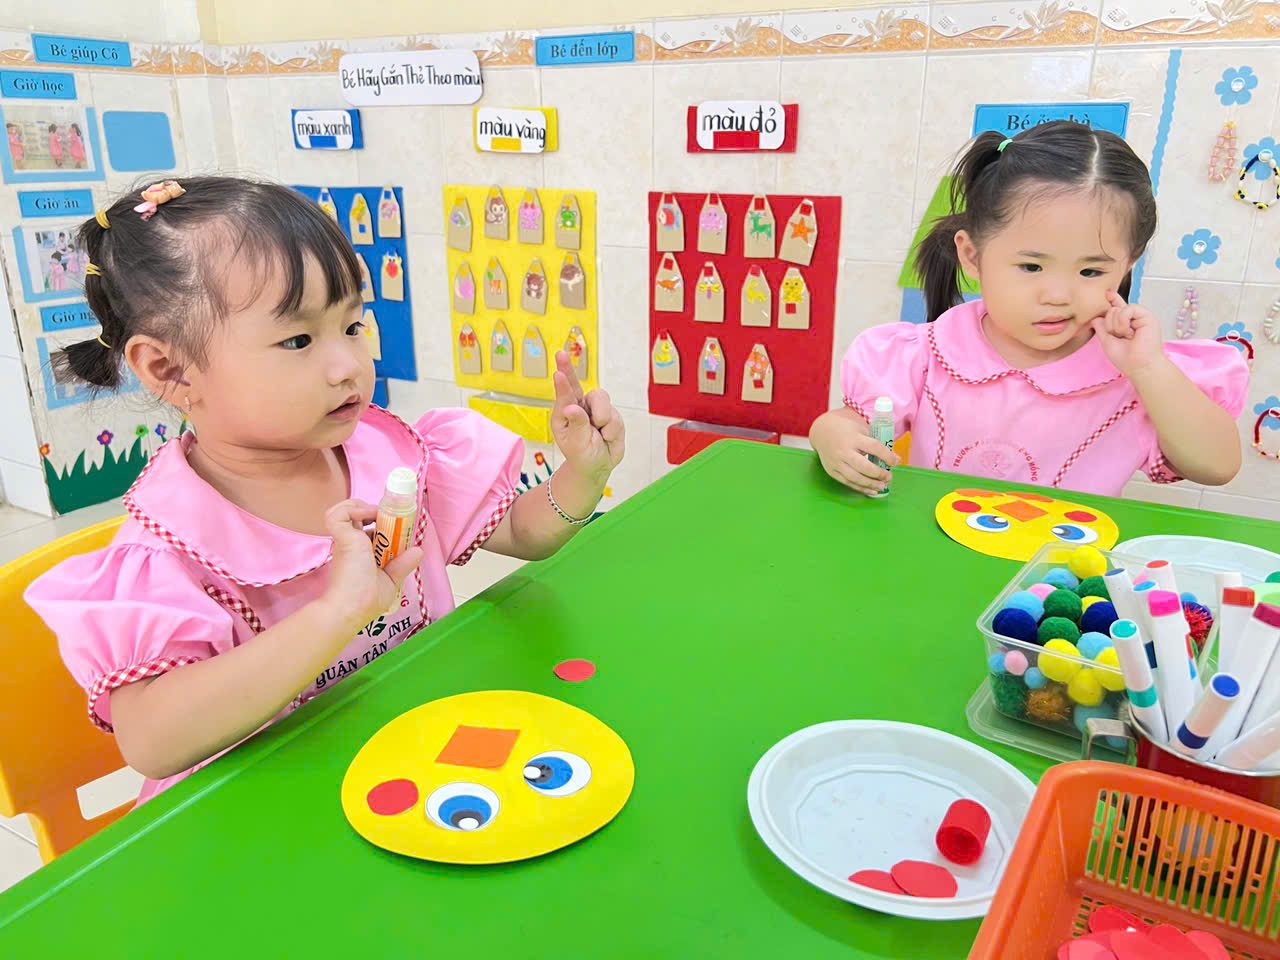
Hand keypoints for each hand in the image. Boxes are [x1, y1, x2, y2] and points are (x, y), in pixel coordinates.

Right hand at [318, 499, 422, 629]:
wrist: (352, 607)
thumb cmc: (366, 600)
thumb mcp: (390, 580)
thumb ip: (402, 564)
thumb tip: (418, 550)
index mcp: (360, 552)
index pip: (369, 529)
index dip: (382, 522)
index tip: (397, 524)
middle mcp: (351, 543)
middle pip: (359, 515)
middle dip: (376, 511)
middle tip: (393, 519)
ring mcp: (344, 539)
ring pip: (346, 509)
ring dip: (363, 506)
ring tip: (377, 515)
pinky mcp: (341, 537)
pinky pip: (339, 513)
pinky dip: (353, 508)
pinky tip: (368, 517)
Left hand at [551, 350, 624, 482]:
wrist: (598, 466)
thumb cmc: (581, 455)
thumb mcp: (576, 444)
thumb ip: (577, 425)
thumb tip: (572, 408)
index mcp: (565, 413)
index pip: (564, 393)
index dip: (562, 380)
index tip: (558, 371)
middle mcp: (579, 406)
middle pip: (578, 384)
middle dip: (569, 369)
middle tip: (560, 355)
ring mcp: (596, 409)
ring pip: (602, 401)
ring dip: (603, 419)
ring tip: (600, 434)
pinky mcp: (612, 415)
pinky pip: (616, 418)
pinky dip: (612, 430)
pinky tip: (606, 438)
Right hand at [813, 414, 898, 496]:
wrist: (823, 432)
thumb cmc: (846, 430)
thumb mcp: (861, 430)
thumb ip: (875, 443)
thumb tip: (894, 458)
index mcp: (854, 438)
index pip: (873, 447)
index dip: (887, 456)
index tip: (895, 462)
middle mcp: (844, 451)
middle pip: (864, 466)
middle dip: (879, 474)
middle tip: (889, 477)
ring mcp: (836, 463)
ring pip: (855, 478)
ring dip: (871, 484)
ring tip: (882, 486)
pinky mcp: (832, 471)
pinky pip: (848, 483)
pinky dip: (861, 489)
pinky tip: (872, 491)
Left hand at [1091, 290, 1164, 376]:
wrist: (1139, 365)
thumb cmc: (1126, 358)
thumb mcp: (1107, 341)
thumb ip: (1101, 328)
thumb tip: (1095, 317)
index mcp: (1124, 324)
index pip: (1116, 309)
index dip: (1112, 300)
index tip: (1107, 293)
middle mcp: (1132, 319)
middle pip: (1111, 310)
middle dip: (1110, 325)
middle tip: (1120, 337)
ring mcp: (1139, 316)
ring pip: (1117, 309)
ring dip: (1116, 326)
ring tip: (1126, 336)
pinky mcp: (1146, 315)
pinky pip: (1127, 309)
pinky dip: (1123, 321)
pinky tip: (1129, 331)